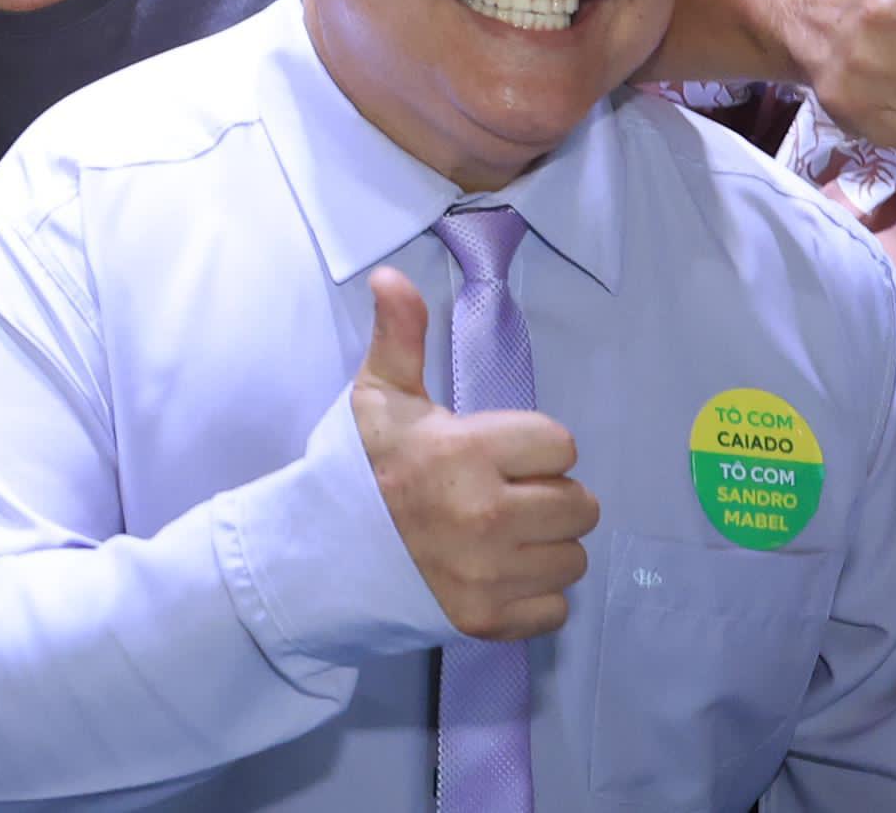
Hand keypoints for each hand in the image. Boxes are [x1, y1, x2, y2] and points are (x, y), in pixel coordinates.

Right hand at [351, 267, 598, 642]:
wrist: (315, 553)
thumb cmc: (357, 470)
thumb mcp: (378, 396)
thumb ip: (399, 336)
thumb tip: (391, 275)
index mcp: (464, 453)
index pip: (560, 445)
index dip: (532, 447)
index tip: (495, 454)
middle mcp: (484, 516)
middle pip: (580, 505)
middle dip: (547, 496)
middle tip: (503, 495)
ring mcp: (488, 574)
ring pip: (572, 558)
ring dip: (545, 547)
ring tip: (500, 536)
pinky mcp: (487, 621)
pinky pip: (555, 608)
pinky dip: (533, 595)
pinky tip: (496, 574)